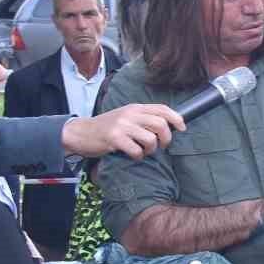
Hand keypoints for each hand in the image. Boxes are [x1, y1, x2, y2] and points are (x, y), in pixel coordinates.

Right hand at [63, 104, 184, 159]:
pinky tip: (133, 155)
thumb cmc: (107, 128)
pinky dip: (138, 156)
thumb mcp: (126, 117)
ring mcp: (122, 126)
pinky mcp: (114, 138)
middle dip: (166, 138)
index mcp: (135, 108)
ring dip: (151, 149)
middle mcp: (130, 114)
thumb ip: (143, 118)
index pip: (162, 108)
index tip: (182, 128)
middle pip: (161, 124)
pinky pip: (136, 150)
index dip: (176, 118)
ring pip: (150, 139)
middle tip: (161, 146)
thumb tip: (168, 125)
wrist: (81, 133)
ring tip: (144, 151)